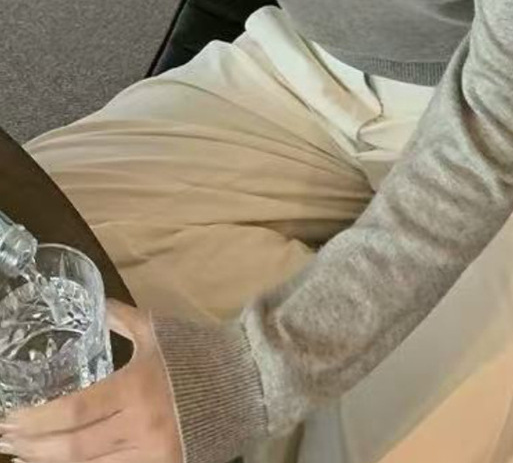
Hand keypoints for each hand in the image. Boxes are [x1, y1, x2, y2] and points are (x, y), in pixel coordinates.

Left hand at [0, 300, 182, 462]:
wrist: (248, 381)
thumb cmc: (199, 352)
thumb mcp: (157, 330)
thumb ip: (121, 318)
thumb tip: (97, 304)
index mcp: (136, 387)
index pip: (74, 411)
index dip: (37, 419)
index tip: (10, 418)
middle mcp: (140, 427)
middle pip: (74, 448)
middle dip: (34, 447)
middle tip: (6, 440)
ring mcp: (153, 455)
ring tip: (27, 455)